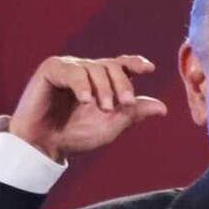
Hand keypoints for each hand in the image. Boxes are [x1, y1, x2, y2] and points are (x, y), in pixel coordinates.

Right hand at [10, 55, 167, 161]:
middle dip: (122, 84)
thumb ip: (134, 113)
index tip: (149, 68)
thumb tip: (162, 107)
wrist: (46, 145)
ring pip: (94, 68)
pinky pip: (73, 70)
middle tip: (126, 103)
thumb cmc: (76, 135)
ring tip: (104, 108)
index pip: (122, 65)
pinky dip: (82, 85)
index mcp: (102, 81)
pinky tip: (85, 100)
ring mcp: (69, 68)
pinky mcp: (52, 69)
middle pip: (112, 66)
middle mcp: (87, 70)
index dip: (135, 63)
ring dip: (103, 88)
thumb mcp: (111, 125)